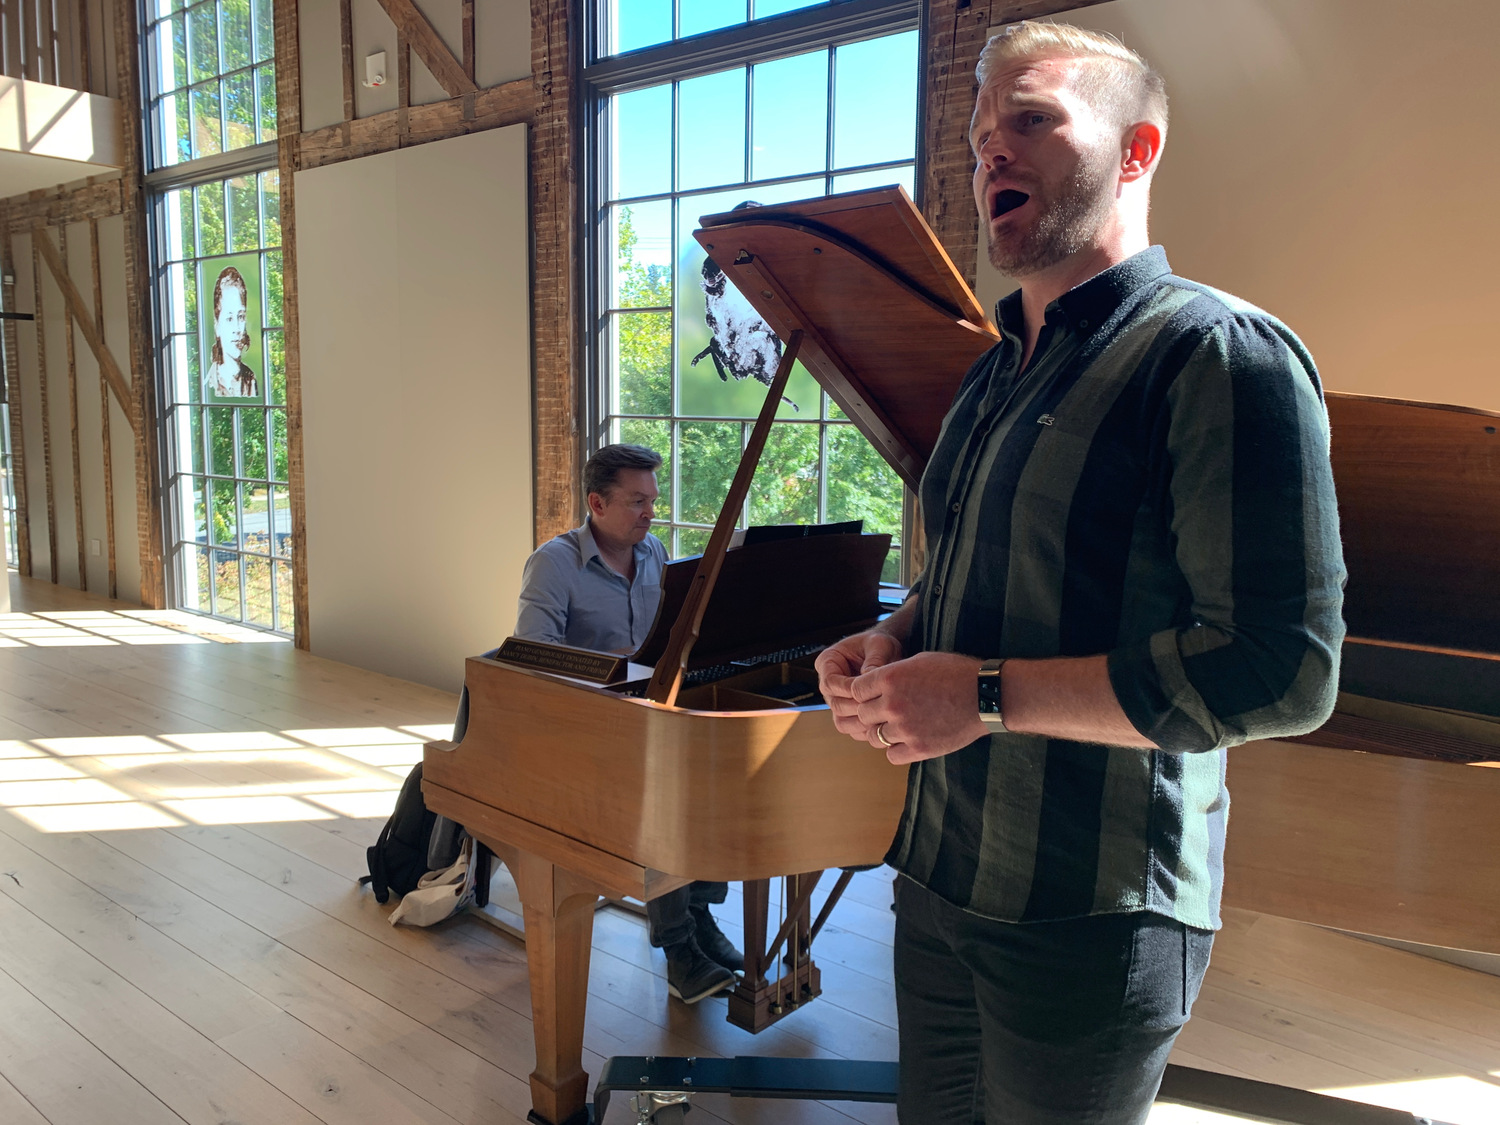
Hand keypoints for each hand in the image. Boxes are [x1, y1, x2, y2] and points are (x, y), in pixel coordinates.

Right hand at [816, 630, 904, 742]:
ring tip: (883, 719)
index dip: (848, 690)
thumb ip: (874, 659)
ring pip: (842, 721)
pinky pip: (853, 728)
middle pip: (835, 704)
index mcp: (828, 662)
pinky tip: (884, 726)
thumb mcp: (880, 644)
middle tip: (880, 709)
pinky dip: (866, 730)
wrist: (888, 653)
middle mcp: (829, 683)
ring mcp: (838, 700)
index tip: (870, 691)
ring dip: (861, 724)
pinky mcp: (849, 713)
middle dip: (857, 709)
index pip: (830, 683)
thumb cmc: (881, 644)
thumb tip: (868, 677)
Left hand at [849, 652, 988, 763]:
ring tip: (899, 726)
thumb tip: (874, 684)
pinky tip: (908, 740)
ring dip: (883, 732)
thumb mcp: (919, 661)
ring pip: (874, 737)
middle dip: (871, 713)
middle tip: (886, 712)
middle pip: (862, 715)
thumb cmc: (955, 672)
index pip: (855, 691)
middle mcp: (892, 704)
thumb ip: (892, 674)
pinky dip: (896, 749)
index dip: (864, 693)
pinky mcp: (919, 748)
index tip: (874, 695)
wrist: (985, 695)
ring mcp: (905, 728)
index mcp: (889, 678)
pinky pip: (891, 755)